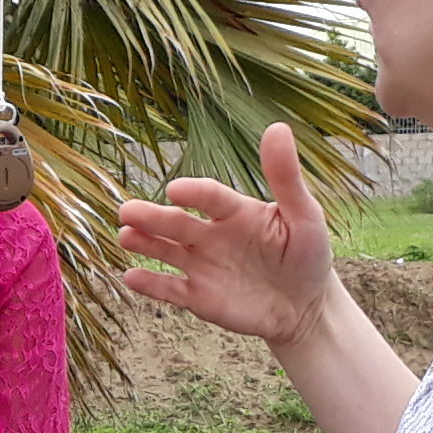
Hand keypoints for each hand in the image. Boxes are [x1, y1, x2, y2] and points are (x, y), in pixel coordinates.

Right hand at [117, 122, 339, 356]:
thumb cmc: (307, 254)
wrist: (305, 305)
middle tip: (127, 210)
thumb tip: (278, 127)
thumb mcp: (305, 215)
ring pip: (167, 252)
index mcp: (235, 211)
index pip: (210, 197)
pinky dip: (150, 285)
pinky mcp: (198, 297)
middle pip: (178, 222)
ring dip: (145, 244)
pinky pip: (170, 290)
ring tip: (125, 236)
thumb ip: (286, 177)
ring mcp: (202, 265)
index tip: (175, 190)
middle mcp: (211, 234)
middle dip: (152, 217)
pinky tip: (131, 276)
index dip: (194, 192)